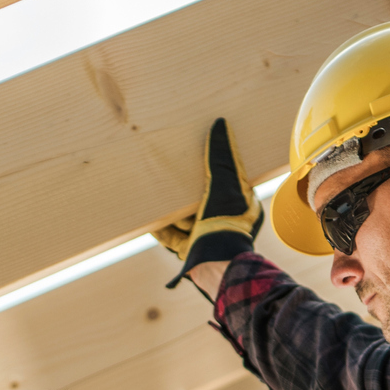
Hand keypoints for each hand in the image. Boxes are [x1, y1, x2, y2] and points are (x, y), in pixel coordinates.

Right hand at [158, 117, 262, 287]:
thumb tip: (220, 124)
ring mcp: (208, 237)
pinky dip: (160, 227)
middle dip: (186, 189)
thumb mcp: (226, 182)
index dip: (213, 167)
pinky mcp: (191, 251)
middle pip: (202, 199)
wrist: (216, 266)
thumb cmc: (227, 223)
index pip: (227, 180)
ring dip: (172, 208)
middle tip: (172, 172)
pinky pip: (172, 237)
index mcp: (242, 205)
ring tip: (155, 192)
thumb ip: (221, 155)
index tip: (198, 154)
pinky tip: (147, 218)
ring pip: (185, 218)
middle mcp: (226, 222)